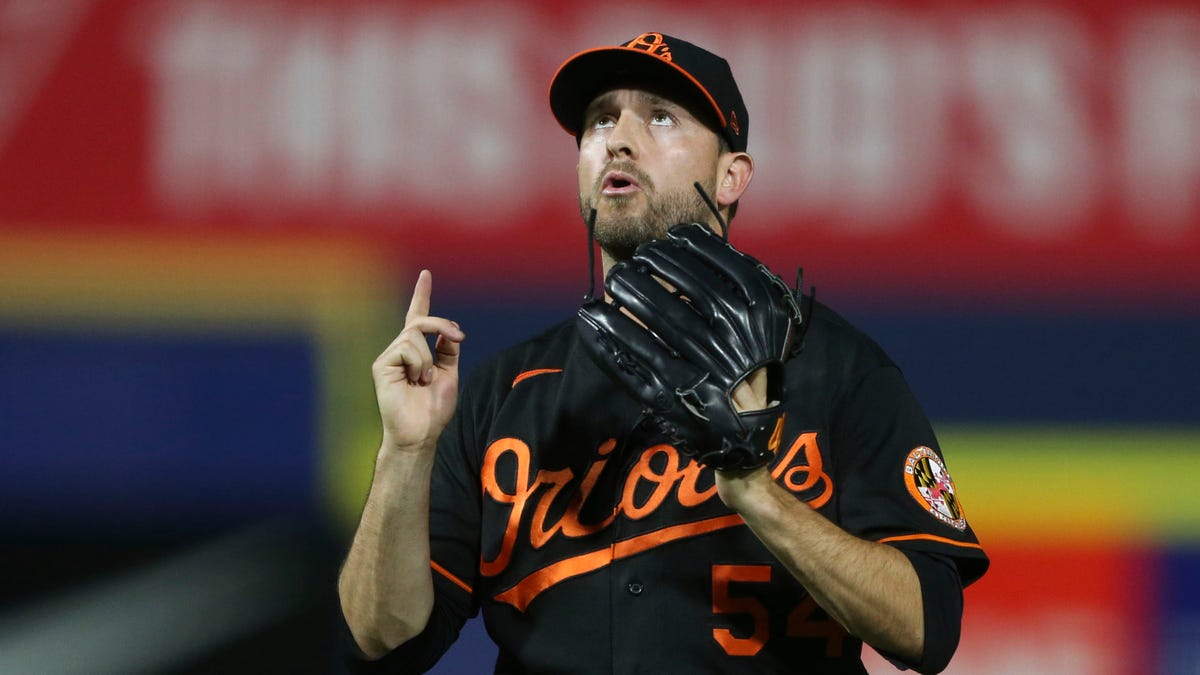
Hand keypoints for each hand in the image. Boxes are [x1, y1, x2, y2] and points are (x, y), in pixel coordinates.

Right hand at [372, 270, 465, 453]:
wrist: (421, 433)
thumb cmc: (434, 410)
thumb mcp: (449, 374)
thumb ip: (448, 350)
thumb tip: (448, 331)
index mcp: (418, 352)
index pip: (419, 318)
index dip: (422, 295)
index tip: (426, 274)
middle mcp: (401, 350)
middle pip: (421, 321)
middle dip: (443, 325)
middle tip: (459, 337)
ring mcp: (390, 356)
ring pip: (415, 334)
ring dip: (428, 358)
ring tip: (424, 381)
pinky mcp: (381, 364)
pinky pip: (406, 347)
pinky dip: (418, 364)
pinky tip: (414, 382)